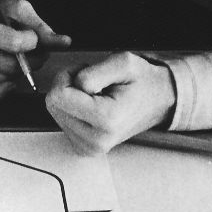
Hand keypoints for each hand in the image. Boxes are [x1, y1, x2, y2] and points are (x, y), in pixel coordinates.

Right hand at [0, 0, 69, 101]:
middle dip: (30, 61)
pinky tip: (9, 82)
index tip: (32, 37)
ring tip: (17, 58)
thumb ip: (41, 28)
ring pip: (1, 78)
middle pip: (9, 66)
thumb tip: (64, 43)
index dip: (33, 42)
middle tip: (35, 53)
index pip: (14, 43)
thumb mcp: (18, 9)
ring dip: (17, 72)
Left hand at [44, 52, 176, 151]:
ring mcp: (90, 147)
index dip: (68, 75)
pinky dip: (72, 109)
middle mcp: (97, 140)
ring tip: (96, 94)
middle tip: (93, 82)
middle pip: (52, 105)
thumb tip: (74, 84)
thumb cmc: (142, 81)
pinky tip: (91, 106)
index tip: (86, 71)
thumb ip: (94, 72)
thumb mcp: (123, 62)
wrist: (158, 101)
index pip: (58, 96)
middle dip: (68, 86)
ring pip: (55, 112)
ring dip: (71, 97)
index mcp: (107, 120)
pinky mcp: (85, 148)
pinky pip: (62, 122)